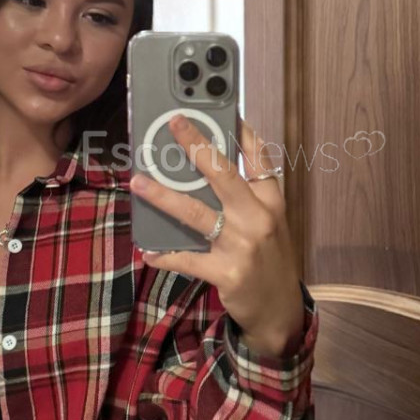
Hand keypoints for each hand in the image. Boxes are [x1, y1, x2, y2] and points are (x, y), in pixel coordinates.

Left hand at [130, 113, 305, 356]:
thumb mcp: (270, 224)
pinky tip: (149, 251)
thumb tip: (207, 169)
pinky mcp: (227, 272)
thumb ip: (247, 197)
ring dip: (163, 196)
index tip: (222, 107)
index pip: (259, 157)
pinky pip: (187, 259)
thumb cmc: (269, 261)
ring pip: (196, 213)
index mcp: (271, 201)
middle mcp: (259, 218)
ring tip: (138, 182)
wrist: (281, 312)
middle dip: (195, 145)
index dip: (241, 130)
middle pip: (223, 173)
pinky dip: (165, 255)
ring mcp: (242, 245)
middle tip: (173, 124)